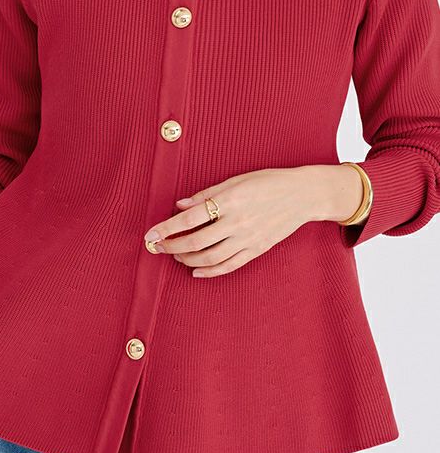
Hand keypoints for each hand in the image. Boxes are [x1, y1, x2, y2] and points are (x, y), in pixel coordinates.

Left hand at [144, 167, 315, 277]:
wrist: (303, 195)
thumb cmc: (267, 182)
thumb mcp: (236, 180)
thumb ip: (207, 195)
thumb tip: (180, 206)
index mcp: (230, 201)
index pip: (190, 218)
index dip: (167, 228)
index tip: (150, 234)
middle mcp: (237, 222)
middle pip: (196, 242)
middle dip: (172, 246)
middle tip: (157, 246)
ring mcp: (248, 239)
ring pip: (210, 257)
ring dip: (187, 259)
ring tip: (175, 256)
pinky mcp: (256, 250)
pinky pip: (229, 266)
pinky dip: (210, 272)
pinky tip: (195, 271)